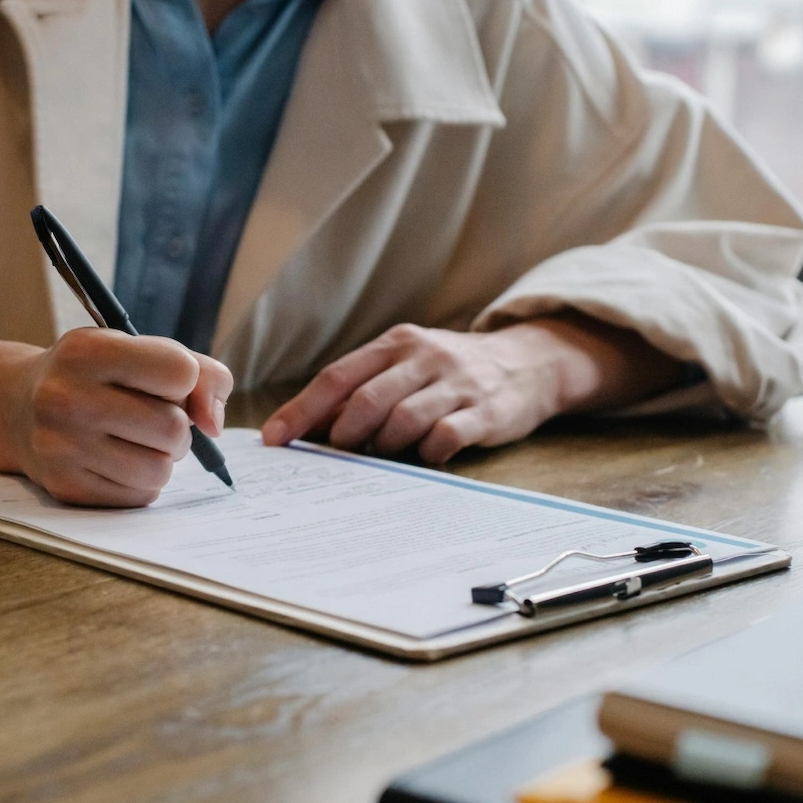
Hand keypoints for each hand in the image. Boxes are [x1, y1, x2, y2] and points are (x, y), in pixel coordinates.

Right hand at [7, 329, 231, 506]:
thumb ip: (199, 372)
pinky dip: (141, 482)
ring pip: (159, 469)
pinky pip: (139, 496)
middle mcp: (67, 397)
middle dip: (178, 427)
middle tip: (155, 419)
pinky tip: (117, 461)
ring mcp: (61, 446)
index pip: (180, 372)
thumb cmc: (95, 376)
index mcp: (88, 351)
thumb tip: (214, 424)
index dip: (185, 381)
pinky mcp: (65, 486)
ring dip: (162, 458)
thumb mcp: (137, 350)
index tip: (164, 383)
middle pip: (173, 428)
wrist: (18, 407)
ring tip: (138, 442)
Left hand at [261, 317, 682, 464]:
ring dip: (382, 447)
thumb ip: (362, 388)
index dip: (301, 410)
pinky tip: (423, 458)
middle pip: (366, 399)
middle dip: (340, 435)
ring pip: (403, 420)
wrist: (528, 363)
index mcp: (395, 344)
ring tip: (380, 456)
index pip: (337, 377)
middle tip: (332, 456)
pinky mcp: (485, 411)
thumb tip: (304, 426)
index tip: (273, 439)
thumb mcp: (405, 364)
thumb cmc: (448, 372)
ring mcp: (456, 383)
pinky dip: (426, 454)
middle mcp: (423, 357)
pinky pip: (445, 437)